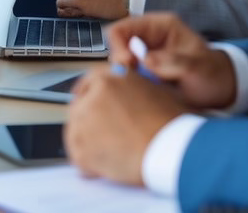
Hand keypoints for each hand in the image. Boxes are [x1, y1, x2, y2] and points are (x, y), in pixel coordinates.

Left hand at [64, 66, 188, 185]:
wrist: (172, 147)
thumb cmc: (171, 122)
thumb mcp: (152, 89)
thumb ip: (131, 86)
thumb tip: (127, 96)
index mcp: (107, 79)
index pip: (88, 83)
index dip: (89, 96)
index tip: (88, 104)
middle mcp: (91, 97)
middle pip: (79, 107)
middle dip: (89, 122)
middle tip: (103, 137)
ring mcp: (83, 122)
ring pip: (75, 132)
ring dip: (88, 143)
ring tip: (110, 155)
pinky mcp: (82, 148)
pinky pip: (78, 157)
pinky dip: (88, 164)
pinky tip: (105, 168)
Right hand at [107, 14, 237, 108]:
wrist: (223, 90)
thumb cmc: (213, 73)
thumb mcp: (197, 67)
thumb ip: (173, 61)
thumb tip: (145, 60)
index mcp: (158, 26)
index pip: (122, 29)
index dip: (119, 47)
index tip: (129, 66)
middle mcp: (147, 37)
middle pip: (116, 46)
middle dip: (122, 65)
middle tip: (135, 82)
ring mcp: (145, 54)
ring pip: (120, 63)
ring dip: (127, 77)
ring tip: (143, 89)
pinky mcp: (145, 72)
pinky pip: (129, 76)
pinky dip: (132, 85)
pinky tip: (144, 94)